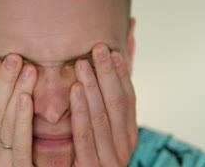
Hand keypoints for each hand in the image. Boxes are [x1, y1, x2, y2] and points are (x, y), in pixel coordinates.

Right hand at [0, 54, 36, 166]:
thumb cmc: (25, 157)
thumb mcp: (12, 128)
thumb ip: (5, 101)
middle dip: (3, 81)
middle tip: (14, 57)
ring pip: (4, 122)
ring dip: (15, 92)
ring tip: (26, 68)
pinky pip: (19, 143)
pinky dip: (21, 119)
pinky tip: (26, 98)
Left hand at [70, 43, 137, 166]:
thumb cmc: (88, 157)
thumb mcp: (101, 128)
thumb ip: (109, 99)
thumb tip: (123, 60)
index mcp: (129, 135)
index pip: (128, 99)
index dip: (120, 74)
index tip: (112, 51)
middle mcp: (124, 147)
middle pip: (117, 104)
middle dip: (107, 75)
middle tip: (98, 48)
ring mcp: (109, 160)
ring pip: (102, 117)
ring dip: (93, 87)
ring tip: (83, 63)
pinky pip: (84, 135)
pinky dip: (81, 111)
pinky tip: (75, 89)